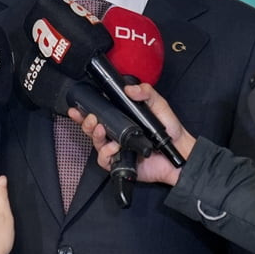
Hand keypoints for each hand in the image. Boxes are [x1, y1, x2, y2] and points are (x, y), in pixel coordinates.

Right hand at [73, 83, 194, 187]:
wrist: (178, 153)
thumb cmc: (169, 130)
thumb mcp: (159, 105)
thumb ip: (146, 93)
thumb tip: (129, 89)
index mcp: (122, 120)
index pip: (100, 114)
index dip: (85, 112)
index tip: (76, 107)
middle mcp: (117, 134)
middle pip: (92, 129)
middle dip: (85, 123)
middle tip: (90, 118)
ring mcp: (117, 149)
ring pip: (95, 144)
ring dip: (94, 135)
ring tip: (100, 129)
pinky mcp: (120, 163)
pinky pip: (105, 160)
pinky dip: (106, 152)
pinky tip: (115, 147)